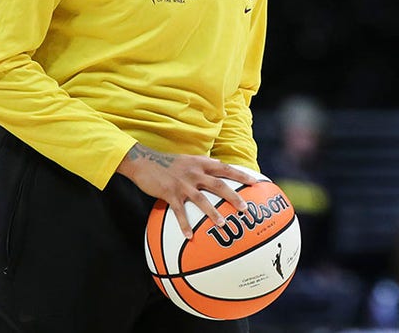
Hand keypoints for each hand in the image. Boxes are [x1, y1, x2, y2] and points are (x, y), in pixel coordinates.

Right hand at [116, 143, 259, 237]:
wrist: (144, 161)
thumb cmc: (168, 163)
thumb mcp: (188, 160)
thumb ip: (203, 167)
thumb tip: (219, 174)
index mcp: (200, 163)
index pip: (225, 168)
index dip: (240, 175)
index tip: (255, 182)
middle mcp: (194, 172)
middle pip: (218, 185)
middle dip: (233, 196)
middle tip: (245, 208)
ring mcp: (182, 183)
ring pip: (201, 200)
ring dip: (213, 213)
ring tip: (223, 225)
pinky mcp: (169, 193)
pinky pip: (179, 212)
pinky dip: (184, 224)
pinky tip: (189, 237)